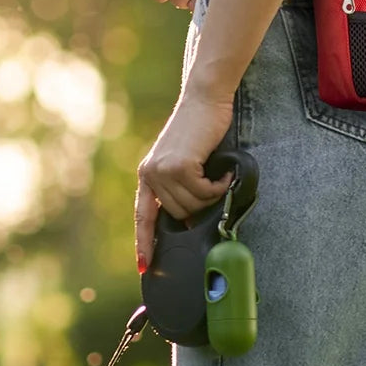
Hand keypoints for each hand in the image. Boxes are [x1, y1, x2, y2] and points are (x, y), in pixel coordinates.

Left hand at [134, 87, 233, 272]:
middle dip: (199, 207)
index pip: (143, 215)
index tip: (144, 265)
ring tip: (218, 176)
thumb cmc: (200, 129)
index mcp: (148, 174)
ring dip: (211, 196)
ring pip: (191, 206)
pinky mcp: (180, 166)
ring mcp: (164, 170)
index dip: (144, 242)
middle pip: (177, 214)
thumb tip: (189, 220)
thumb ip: (179, 187)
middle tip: (214, 187)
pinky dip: (218, 187)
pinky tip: (223, 172)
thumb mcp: (183, 160)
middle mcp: (151, 173)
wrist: (204, 100)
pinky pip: (204, 194)